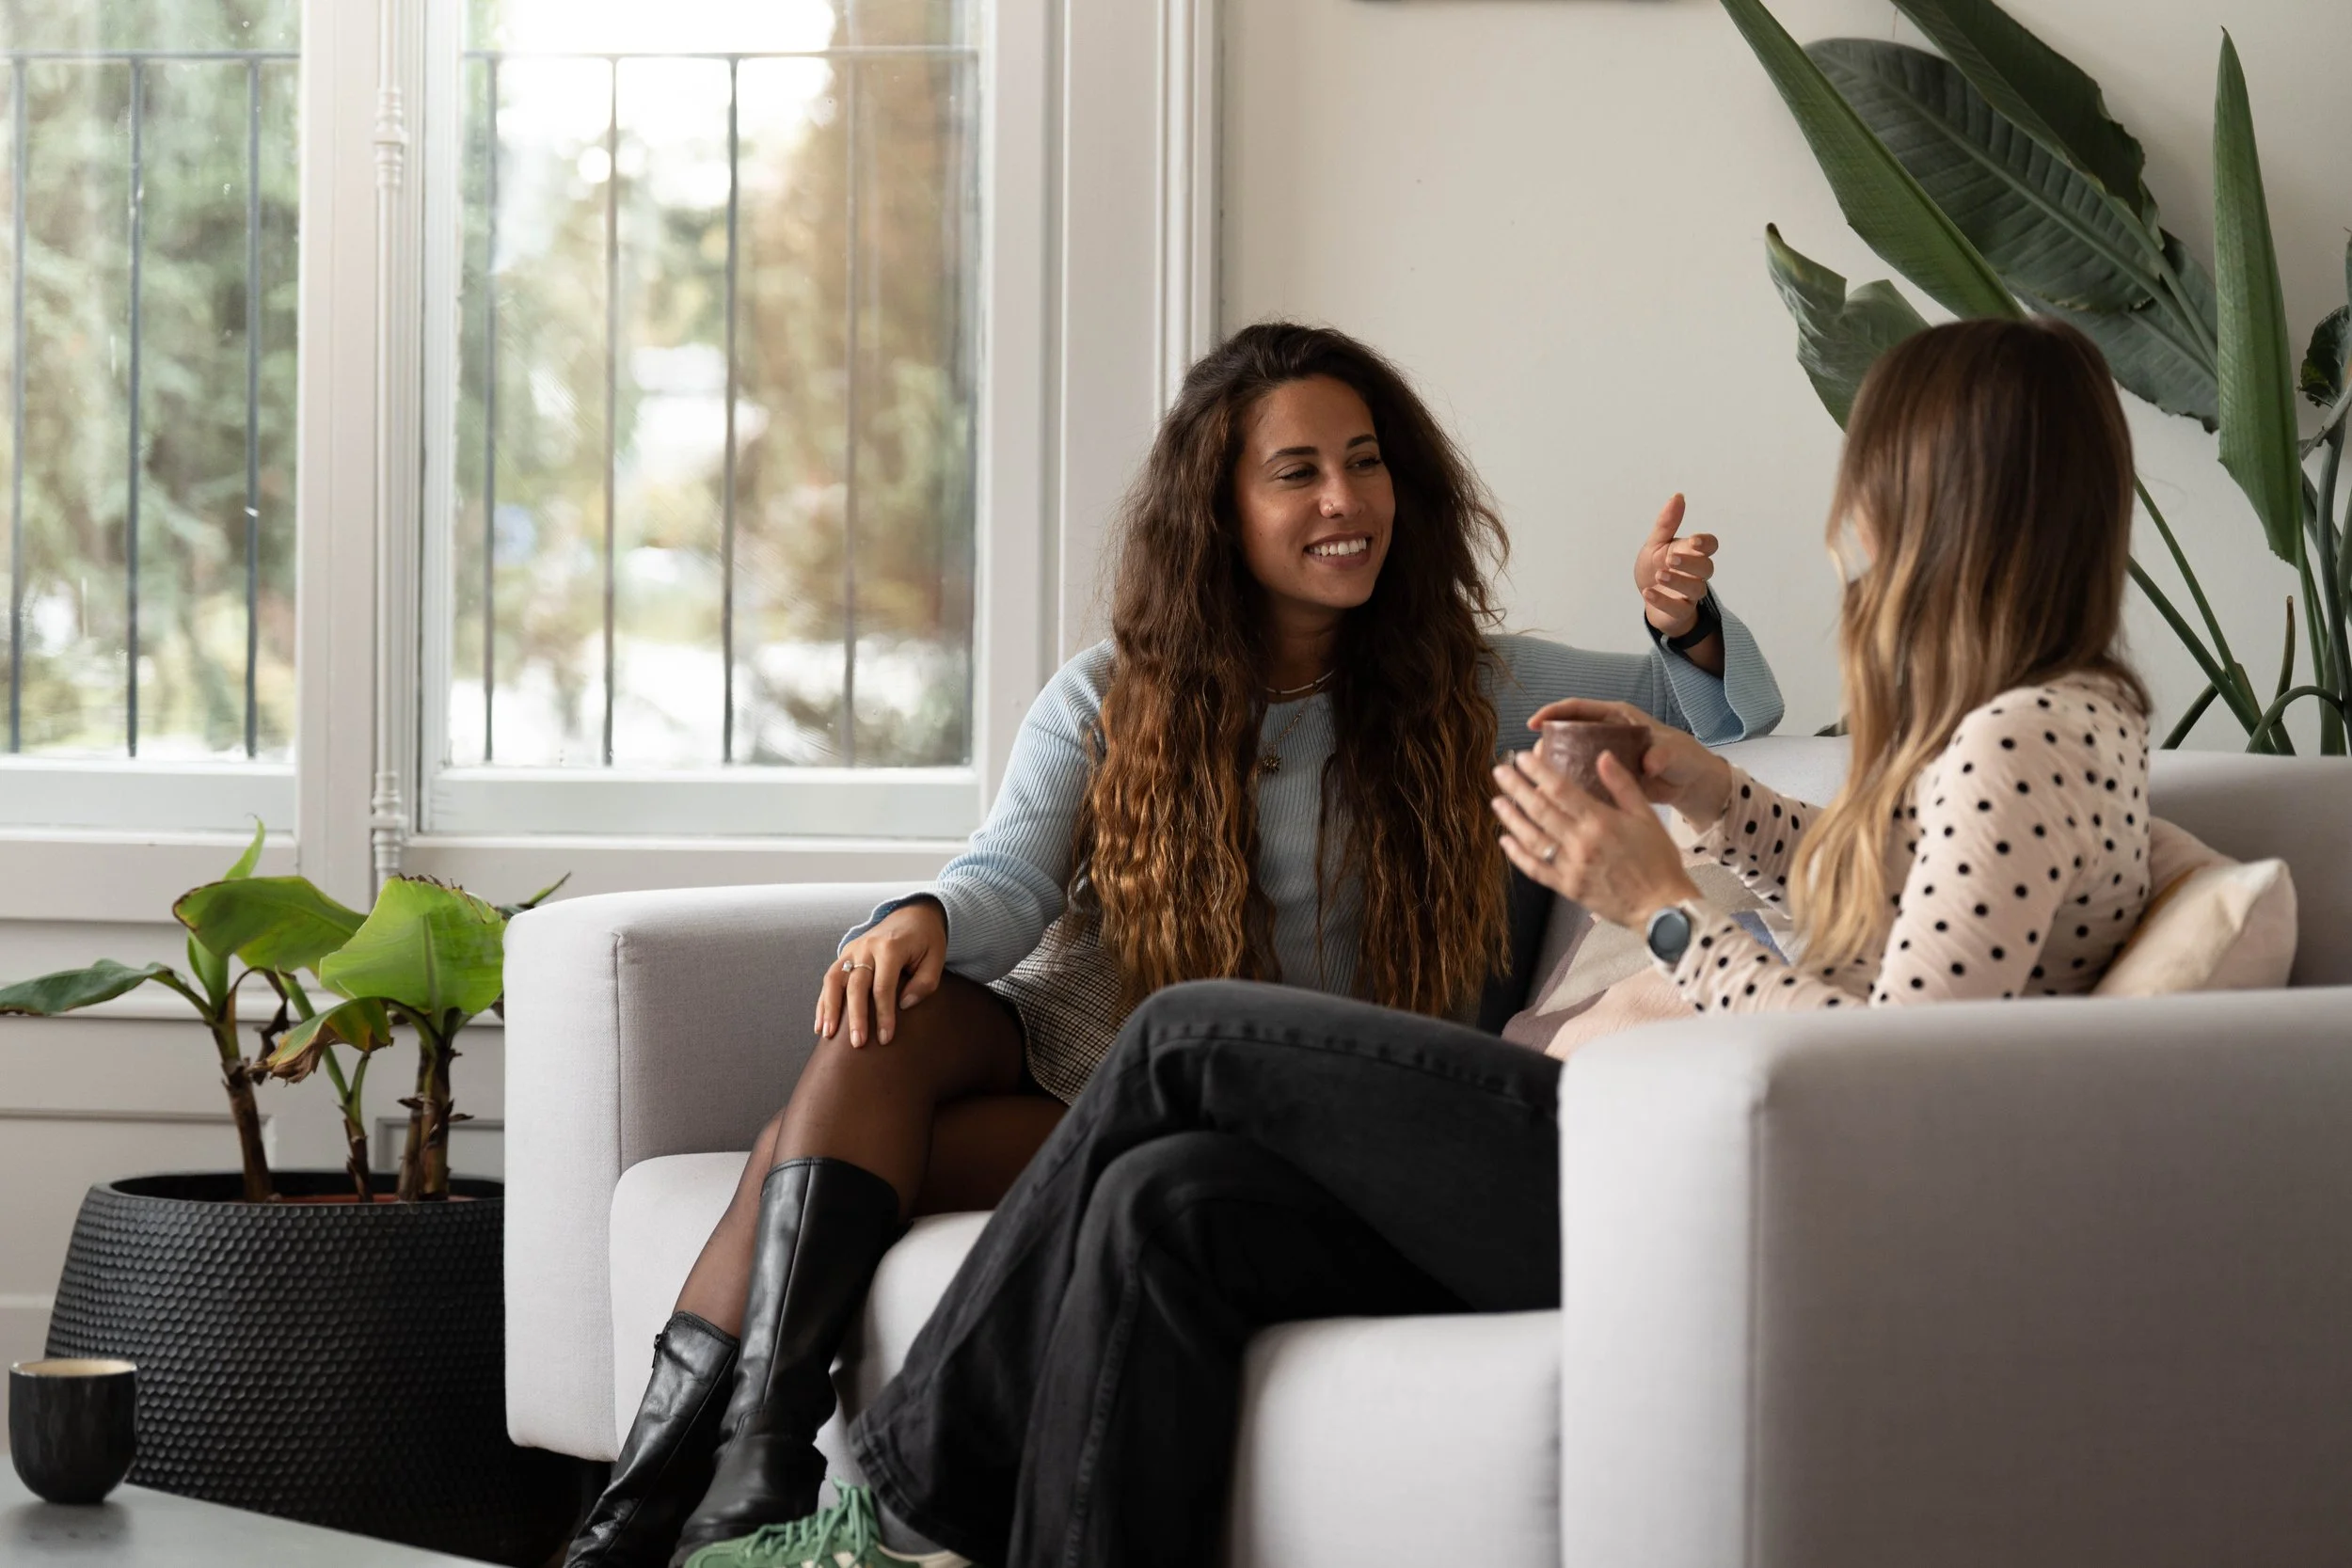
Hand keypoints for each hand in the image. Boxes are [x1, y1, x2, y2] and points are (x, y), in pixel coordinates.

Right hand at [816, 897, 946, 1047]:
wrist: (913, 914)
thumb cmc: (926, 940)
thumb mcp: (936, 958)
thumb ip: (924, 983)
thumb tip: (904, 1006)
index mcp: (891, 947)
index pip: (883, 987)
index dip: (883, 1015)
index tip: (885, 1039)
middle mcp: (867, 947)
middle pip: (856, 985)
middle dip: (856, 1017)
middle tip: (857, 1043)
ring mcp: (853, 949)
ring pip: (834, 980)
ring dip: (829, 1009)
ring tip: (827, 1034)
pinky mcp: (846, 954)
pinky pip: (830, 978)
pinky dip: (823, 1001)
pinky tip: (820, 1024)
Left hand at [1491, 749, 1699, 929]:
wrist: (1661, 906)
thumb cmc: (1658, 860)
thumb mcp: (1647, 816)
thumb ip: (1622, 784)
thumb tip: (1602, 755)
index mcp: (1600, 822)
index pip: (1560, 789)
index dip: (1538, 771)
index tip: (1522, 757)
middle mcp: (1581, 843)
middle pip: (1539, 810)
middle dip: (1516, 788)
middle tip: (1499, 771)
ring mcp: (1571, 867)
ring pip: (1532, 838)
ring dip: (1511, 818)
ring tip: (1497, 801)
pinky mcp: (1567, 888)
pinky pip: (1535, 869)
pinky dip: (1517, 855)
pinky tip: (1505, 840)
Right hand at [1524, 697, 1732, 826]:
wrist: (1694, 784)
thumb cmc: (1685, 758)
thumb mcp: (1674, 753)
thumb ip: (1662, 754)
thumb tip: (1649, 762)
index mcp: (1617, 717)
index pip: (1578, 708)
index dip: (1554, 712)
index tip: (1534, 723)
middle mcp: (1606, 734)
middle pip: (1567, 732)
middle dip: (1547, 742)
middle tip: (1533, 758)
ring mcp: (1604, 758)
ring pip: (1570, 757)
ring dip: (1553, 767)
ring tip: (1536, 780)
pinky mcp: (1606, 779)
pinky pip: (1581, 780)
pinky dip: (1567, 787)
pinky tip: (1554, 800)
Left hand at [1632, 494, 1717, 637]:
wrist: (1647, 595)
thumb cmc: (1655, 566)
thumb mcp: (1656, 543)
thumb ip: (1667, 523)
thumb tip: (1678, 496)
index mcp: (1691, 553)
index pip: (1710, 546)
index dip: (1705, 543)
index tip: (1693, 540)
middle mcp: (1695, 573)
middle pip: (1706, 568)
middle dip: (1691, 562)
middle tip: (1671, 558)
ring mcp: (1689, 594)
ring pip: (1696, 589)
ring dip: (1678, 581)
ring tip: (1659, 575)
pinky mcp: (1680, 611)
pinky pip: (1678, 608)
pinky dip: (1664, 601)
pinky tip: (1648, 593)